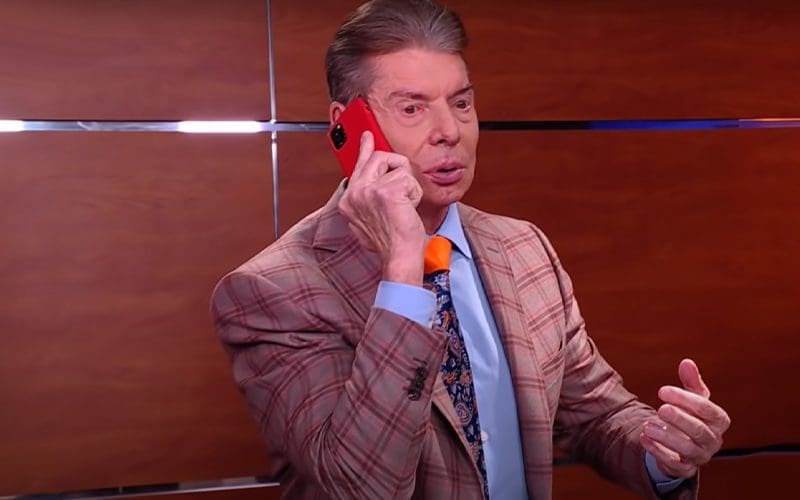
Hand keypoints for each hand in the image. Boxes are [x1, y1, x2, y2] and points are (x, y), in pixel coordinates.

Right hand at [338, 131, 425, 284]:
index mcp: (349, 200)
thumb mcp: (369, 219)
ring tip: (404, 206)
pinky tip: (408, 209)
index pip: (358, 166)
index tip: (367, 137)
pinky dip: (414, 194)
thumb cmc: (390, 243)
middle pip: (378, 158)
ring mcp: (368, 191)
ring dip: (407, 185)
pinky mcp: (386, 192)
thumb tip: (374, 181)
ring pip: (396, 166)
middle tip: (402, 183)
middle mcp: (354, 193)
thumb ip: (367, 199)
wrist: (399, 257)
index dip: (365, 150)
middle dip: (397, 169)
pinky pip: (408, 178)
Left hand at [640, 358, 730, 478]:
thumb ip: (691, 381)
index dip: (685, 399)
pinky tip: (643, 438)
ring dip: (666, 437)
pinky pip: (673, 463)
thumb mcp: (693, 397)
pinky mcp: (685, 469)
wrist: (683, 443)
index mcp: (719, 420)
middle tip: (660, 408)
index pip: (707, 410)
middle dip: (679, 419)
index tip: (662, 390)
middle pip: (699, 431)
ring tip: (647, 425)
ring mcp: (700, 456)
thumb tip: (687, 362)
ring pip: (687, 450)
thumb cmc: (691, 415)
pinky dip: (657, 451)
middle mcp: (713, 440)